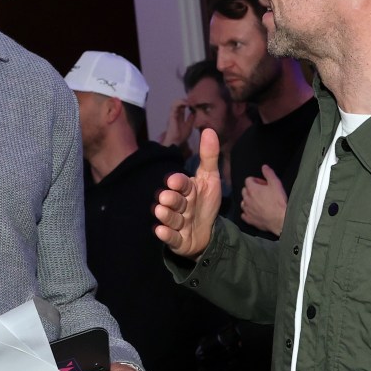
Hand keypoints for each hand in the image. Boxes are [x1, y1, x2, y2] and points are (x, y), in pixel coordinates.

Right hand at [154, 129, 222, 258]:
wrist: (207, 232)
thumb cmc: (205, 203)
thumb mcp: (210, 179)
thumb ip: (209, 157)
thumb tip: (209, 130)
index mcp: (187, 190)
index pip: (182, 184)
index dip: (179, 183)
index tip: (174, 180)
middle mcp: (180, 206)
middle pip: (174, 201)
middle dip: (171, 199)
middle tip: (166, 197)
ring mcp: (177, 223)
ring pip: (171, 219)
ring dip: (166, 215)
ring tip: (161, 211)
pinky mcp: (177, 240)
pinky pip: (171, 238)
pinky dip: (166, 235)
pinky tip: (160, 230)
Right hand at [162, 98, 194, 147]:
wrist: (175, 142)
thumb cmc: (181, 136)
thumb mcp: (189, 126)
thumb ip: (191, 119)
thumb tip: (195, 112)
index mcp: (179, 117)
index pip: (182, 107)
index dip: (188, 103)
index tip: (195, 103)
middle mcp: (175, 114)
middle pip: (179, 103)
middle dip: (186, 100)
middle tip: (194, 100)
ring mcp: (173, 114)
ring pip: (176, 102)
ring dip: (183, 100)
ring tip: (190, 101)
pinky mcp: (172, 115)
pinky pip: (174, 106)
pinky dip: (181, 103)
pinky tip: (187, 103)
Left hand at [240, 164, 286, 235]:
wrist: (280, 219)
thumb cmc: (278, 201)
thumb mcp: (276, 184)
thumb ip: (269, 174)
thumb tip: (264, 167)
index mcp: (252, 189)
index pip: (248, 180)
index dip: (256, 180)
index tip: (264, 184)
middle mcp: (247, 199)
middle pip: (244, 190)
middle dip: (252, 190)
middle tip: (262, 193)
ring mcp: (247, 210)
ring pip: (243, 202)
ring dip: (249, 201)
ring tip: (258, 202)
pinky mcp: (249, 219)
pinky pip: (244, 214)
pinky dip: (247, 212)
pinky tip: (254, 212)